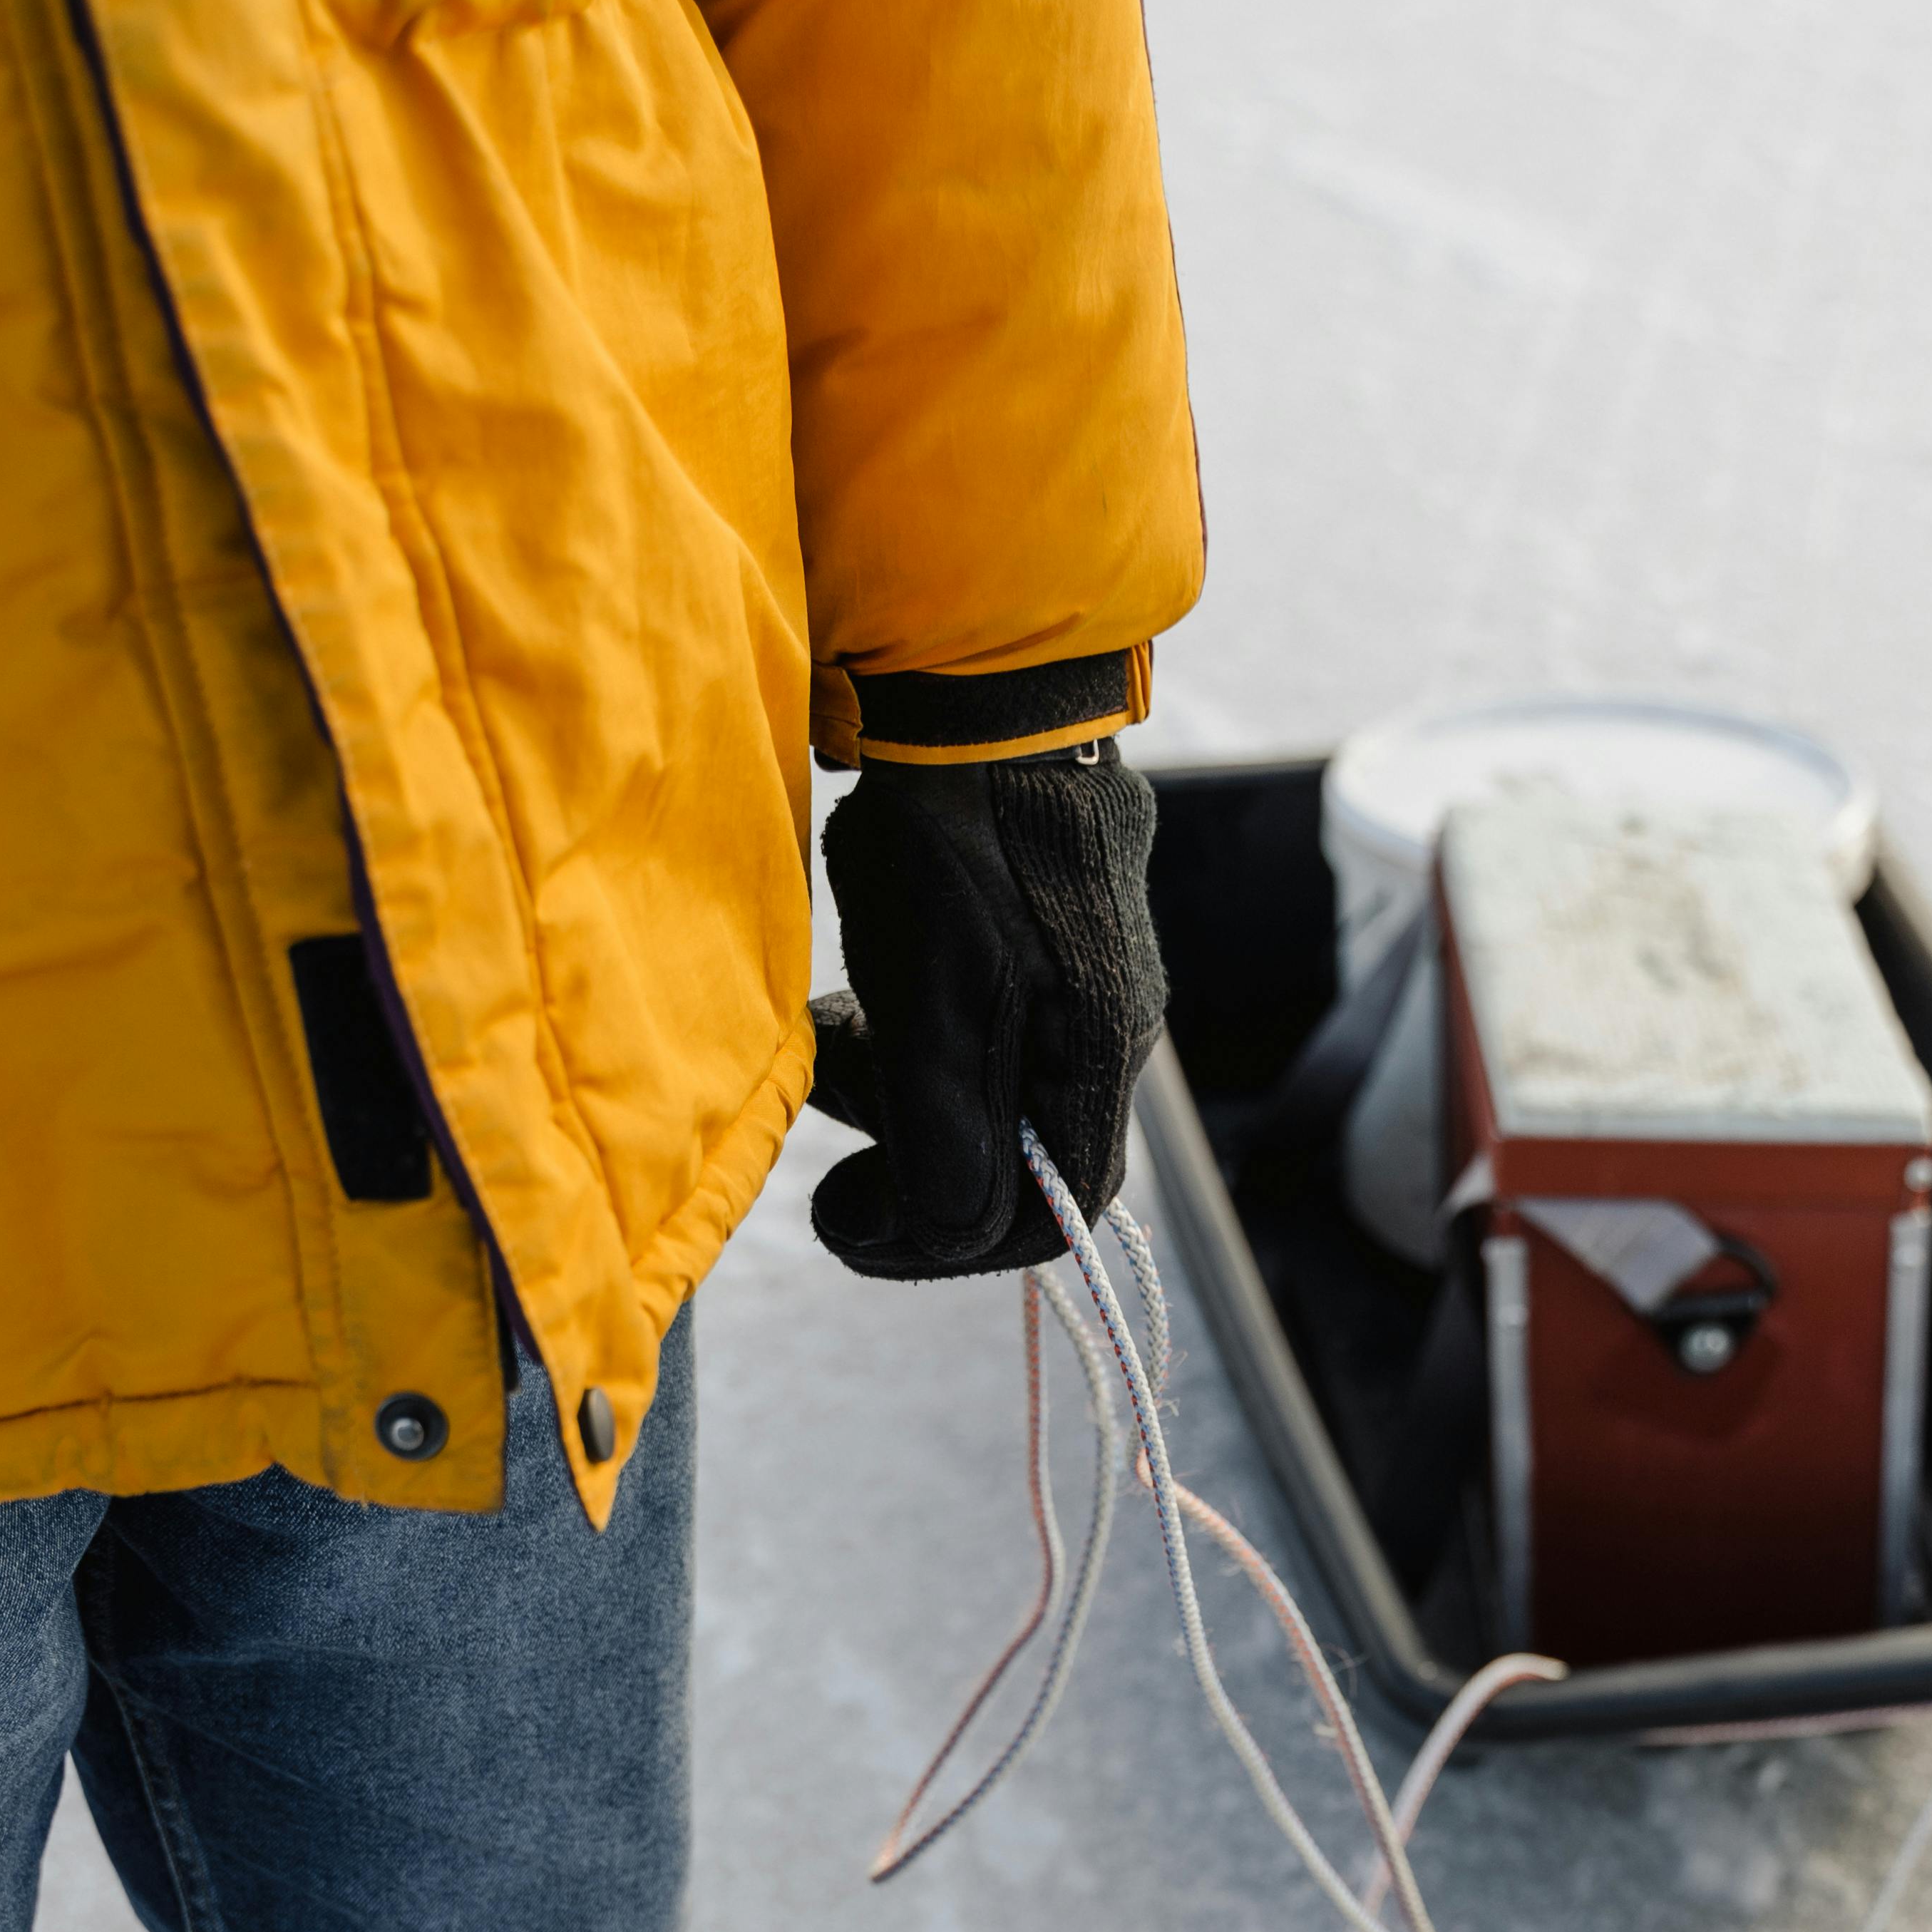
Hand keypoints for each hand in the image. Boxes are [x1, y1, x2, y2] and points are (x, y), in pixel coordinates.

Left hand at [807, 740, 1165, 1280]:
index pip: (1051, 1219)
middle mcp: (1106, 1029)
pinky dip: (906, 1026)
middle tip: (824, 1095)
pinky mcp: (1039, 927)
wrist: (974, 686)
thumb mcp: (939, 1013)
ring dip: (895, 1083)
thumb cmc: (955, 846)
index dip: (943, 1246)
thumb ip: (948, 1143)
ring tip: (827, 1031)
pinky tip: (859, 982)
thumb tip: (943, 1238)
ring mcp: (1078, 975)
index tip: (847, 1216)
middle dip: (904, 1147)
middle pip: (1007, 1155)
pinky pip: (973, 1019)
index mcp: (1097, 1061)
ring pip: (981, 1085)